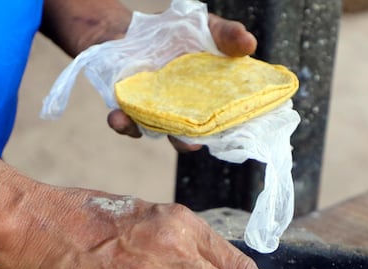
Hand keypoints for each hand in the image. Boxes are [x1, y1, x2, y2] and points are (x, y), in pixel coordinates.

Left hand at [107, 13, 257, 150]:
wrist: (131, 32)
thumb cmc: (179, 34)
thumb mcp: (207, 28)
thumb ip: (228, 35)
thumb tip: (249, 44)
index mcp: (209, 99)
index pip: (224, 119)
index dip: (229, 127)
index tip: (234, 129)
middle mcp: (184, 113)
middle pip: (190, 136)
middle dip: (189, 141)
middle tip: (191, 142)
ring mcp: (156, 113)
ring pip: (157, 133)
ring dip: (152, 132)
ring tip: (148, 127)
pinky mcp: (129, 110)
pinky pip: (126, 123)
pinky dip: (122, 123)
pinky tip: (118, 117)